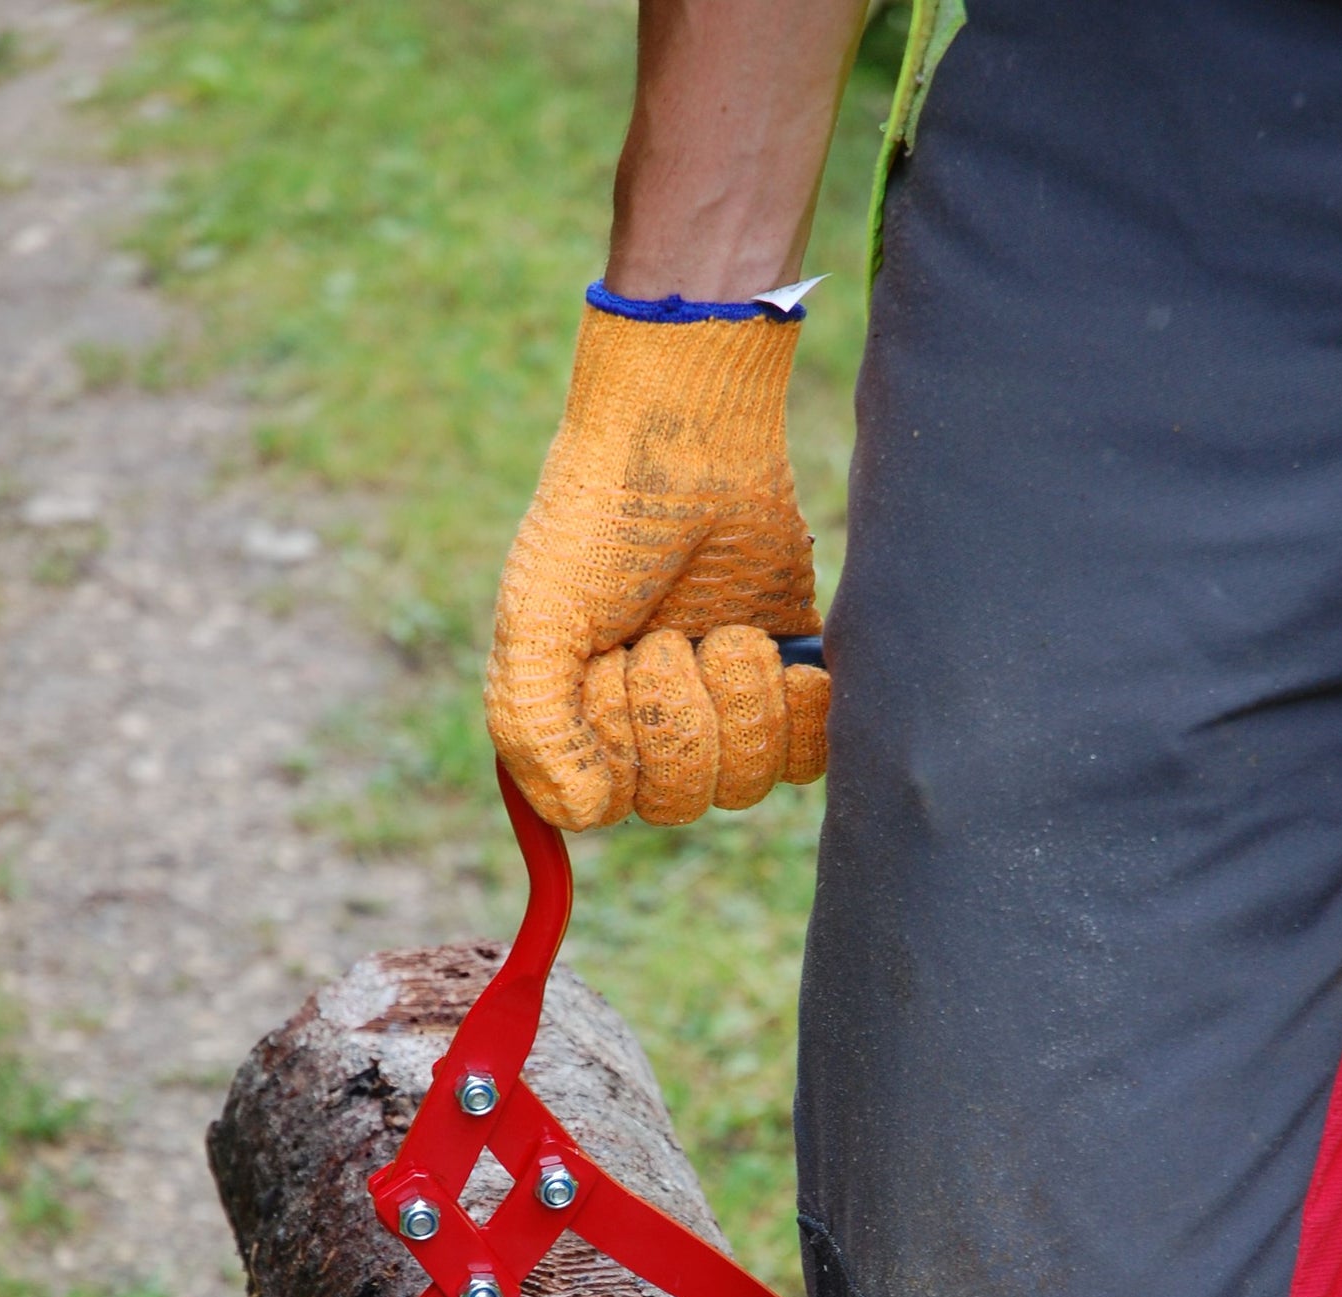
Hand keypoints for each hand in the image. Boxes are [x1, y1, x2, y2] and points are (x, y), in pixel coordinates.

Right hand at [485, 304, 829, 828]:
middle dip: (679, 713)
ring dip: (738, 699)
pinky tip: (785, 662)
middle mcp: (644, 730)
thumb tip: (585, 815)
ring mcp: (718, 713)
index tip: (614, 665)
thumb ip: (535, 725)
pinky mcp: (784, 688)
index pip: (606, 806)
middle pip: (681, 802)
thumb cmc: (597, 520)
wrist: (691, 436)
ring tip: (726, 631)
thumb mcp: (537, 619)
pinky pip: (807, 759)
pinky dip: (800, 716)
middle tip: (668, 634)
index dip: (622, 745)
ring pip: (745, 784)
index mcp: (574, 724)